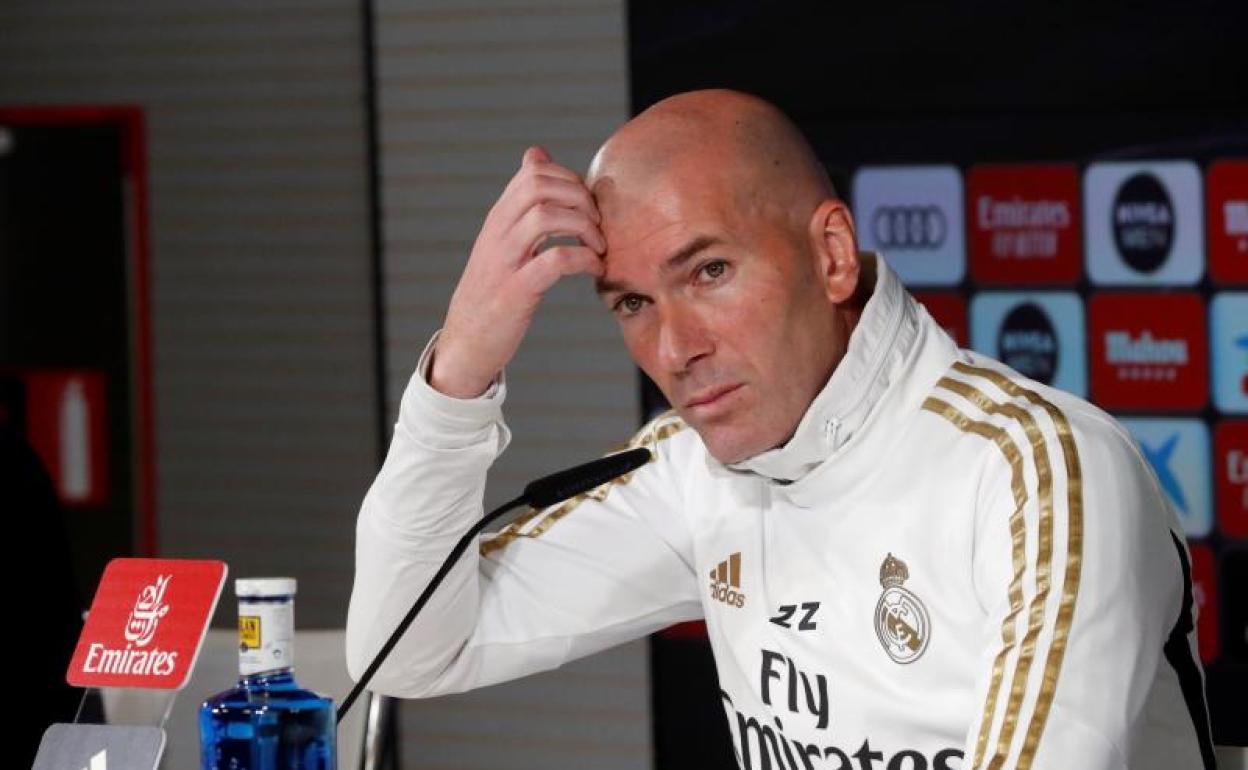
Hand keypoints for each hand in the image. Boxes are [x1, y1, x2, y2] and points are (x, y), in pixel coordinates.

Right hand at [430, 146, 605, 397]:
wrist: (465, 342)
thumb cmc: (493, 291)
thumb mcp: (503, 238)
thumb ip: (522, 201)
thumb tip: (536, 153)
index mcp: (499, 219)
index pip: (534, 172)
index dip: (570, 179)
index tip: (587, 206)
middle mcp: (498, 233)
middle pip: (540, 185)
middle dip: (580, 198)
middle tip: (598, 224)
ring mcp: (505, 261)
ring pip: (546, 215)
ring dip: (583, 226)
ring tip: (598, 246)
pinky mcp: (516, 291)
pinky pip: (554, 261)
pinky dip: (583, 260)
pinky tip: (594, 269)